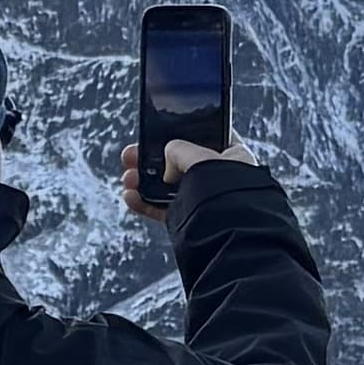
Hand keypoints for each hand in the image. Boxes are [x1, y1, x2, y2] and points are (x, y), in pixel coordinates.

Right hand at [118, 132, 249, 219]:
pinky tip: (131, 197)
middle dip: (152, 158)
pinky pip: (164, 210)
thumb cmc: (225, 191)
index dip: (182, 130)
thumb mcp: (199, 156)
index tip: (158, 130)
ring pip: (169, 186)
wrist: (229, 234)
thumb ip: (178, 149)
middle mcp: (222, 177)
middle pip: (181, 161)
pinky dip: (146, 204)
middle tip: (131, 155)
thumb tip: (166, 165)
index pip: (207, 135)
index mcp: (235, 156)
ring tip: (128, 178)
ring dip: (144, 181)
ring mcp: (205, 200)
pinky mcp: (191, 221)